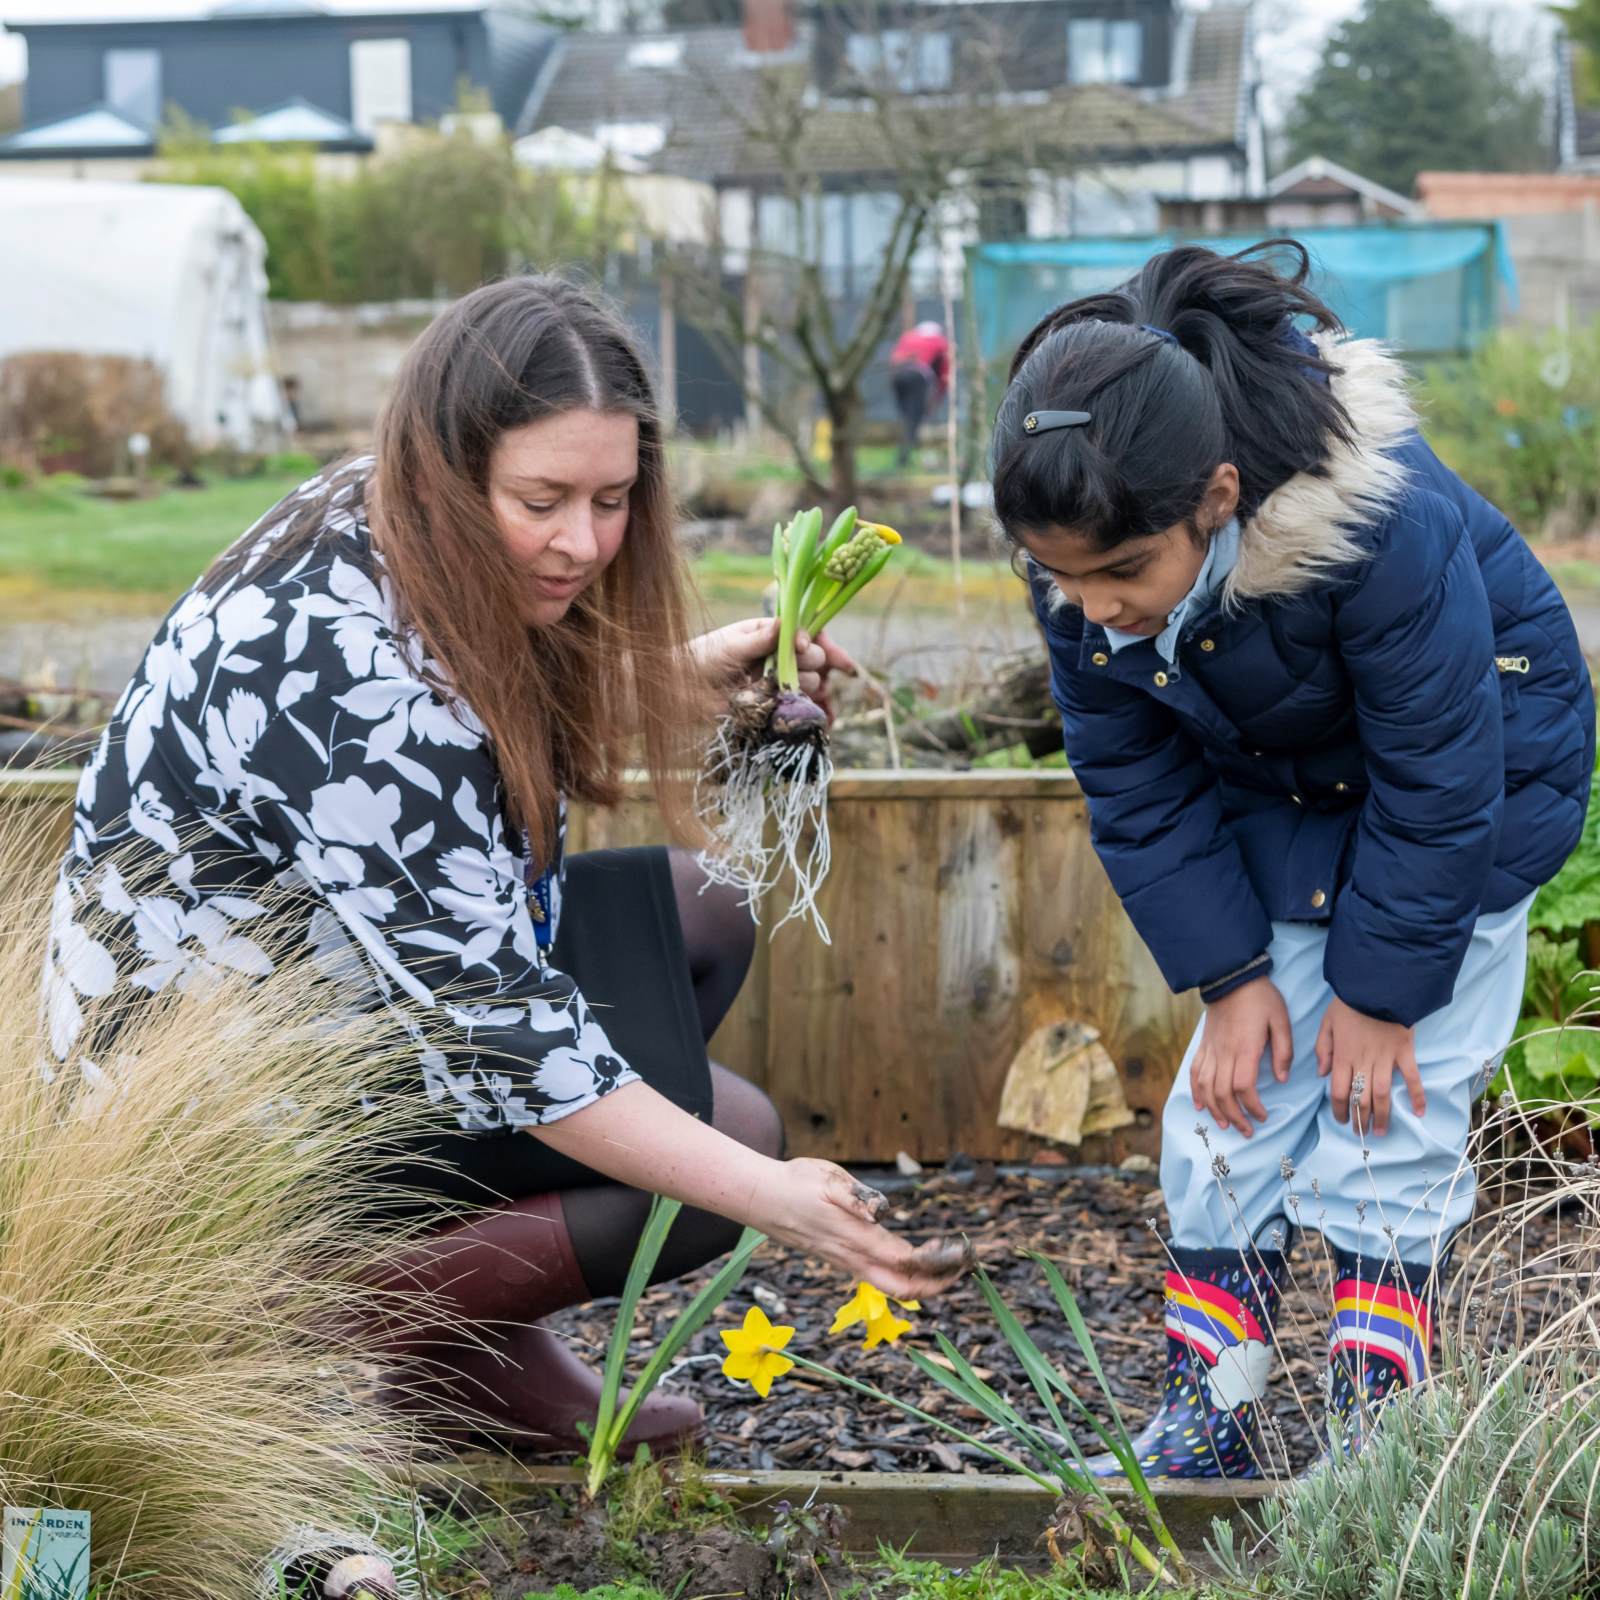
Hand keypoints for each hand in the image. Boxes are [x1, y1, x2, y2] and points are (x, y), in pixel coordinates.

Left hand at [691, 619, 857, 701]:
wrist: (683, 692)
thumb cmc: (701, 659)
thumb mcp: (730, 645)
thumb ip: (759, 638)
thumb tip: (784, 624)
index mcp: (770, 633)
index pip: (804, 632)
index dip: (811, 639)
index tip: (802, 647)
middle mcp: (779, 656)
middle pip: (815, 657)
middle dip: (811, 661)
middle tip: (794, 666)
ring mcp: (779, 681)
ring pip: (813, 682)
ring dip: (805, 684)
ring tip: (785, 687)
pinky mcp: (775, 704)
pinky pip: (801, 706)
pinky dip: (809, 708)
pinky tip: (819, 711)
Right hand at [748, 1157, 972, 1299]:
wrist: (761, 1199)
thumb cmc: (796, 1183)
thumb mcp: (826, 1178)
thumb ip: (855, 1197)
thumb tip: (880, 1211)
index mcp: (854, 1238)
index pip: (904, 1260)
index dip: (937, 1261)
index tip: (962, 1250)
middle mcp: (852, 1257)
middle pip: (902, 1288)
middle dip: (938, 1285)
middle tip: (964, 1268)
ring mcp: (846, 1262)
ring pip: (891, 1286)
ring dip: (924, 1280)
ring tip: (948, 1262)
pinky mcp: (841, 1259)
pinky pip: (878, 1277)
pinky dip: (904, 1273)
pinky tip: (916, 1256)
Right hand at [1190, 976, 1292, 1137]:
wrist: (1231, 977)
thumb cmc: (1260, 998)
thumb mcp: (1281, 1020)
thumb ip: (1283, 1051)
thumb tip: (1281, 1079)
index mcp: (1244, 1048)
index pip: (1243, 1087)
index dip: (1252, 1106)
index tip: (1263, 1115)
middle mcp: (1224, 1053)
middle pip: (1222, 1093)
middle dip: (1234, 1116)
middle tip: (1247, 1130)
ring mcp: (1210, 1050)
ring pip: (1206, 1087)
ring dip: (1214, 1109)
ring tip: (1225, 1123)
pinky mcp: (1203, 1045)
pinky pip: (1194, 1072)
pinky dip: (1196, 1091)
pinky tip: (1201, 1105)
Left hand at [1316, 996, 1422, 1136]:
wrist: (1378, 984)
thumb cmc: (1350, 1002)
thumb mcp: (1327, 1021)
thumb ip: (1323, 1048)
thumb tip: (1321, 1074)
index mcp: (1342, 1055)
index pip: (1339, 1091)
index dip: (1340, 1110)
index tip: (1342, 1121)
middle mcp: (1363, 1061)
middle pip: (1360, 1098)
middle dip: (1360, 1119)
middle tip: (1361, 1133)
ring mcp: (1386, 1058)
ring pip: (1382, 1094)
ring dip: (1382, 1116)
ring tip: (1381, 1132)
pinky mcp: (1405, 1052)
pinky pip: (1412, 1077)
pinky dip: (1417, 1095)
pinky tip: (1419, 1112)